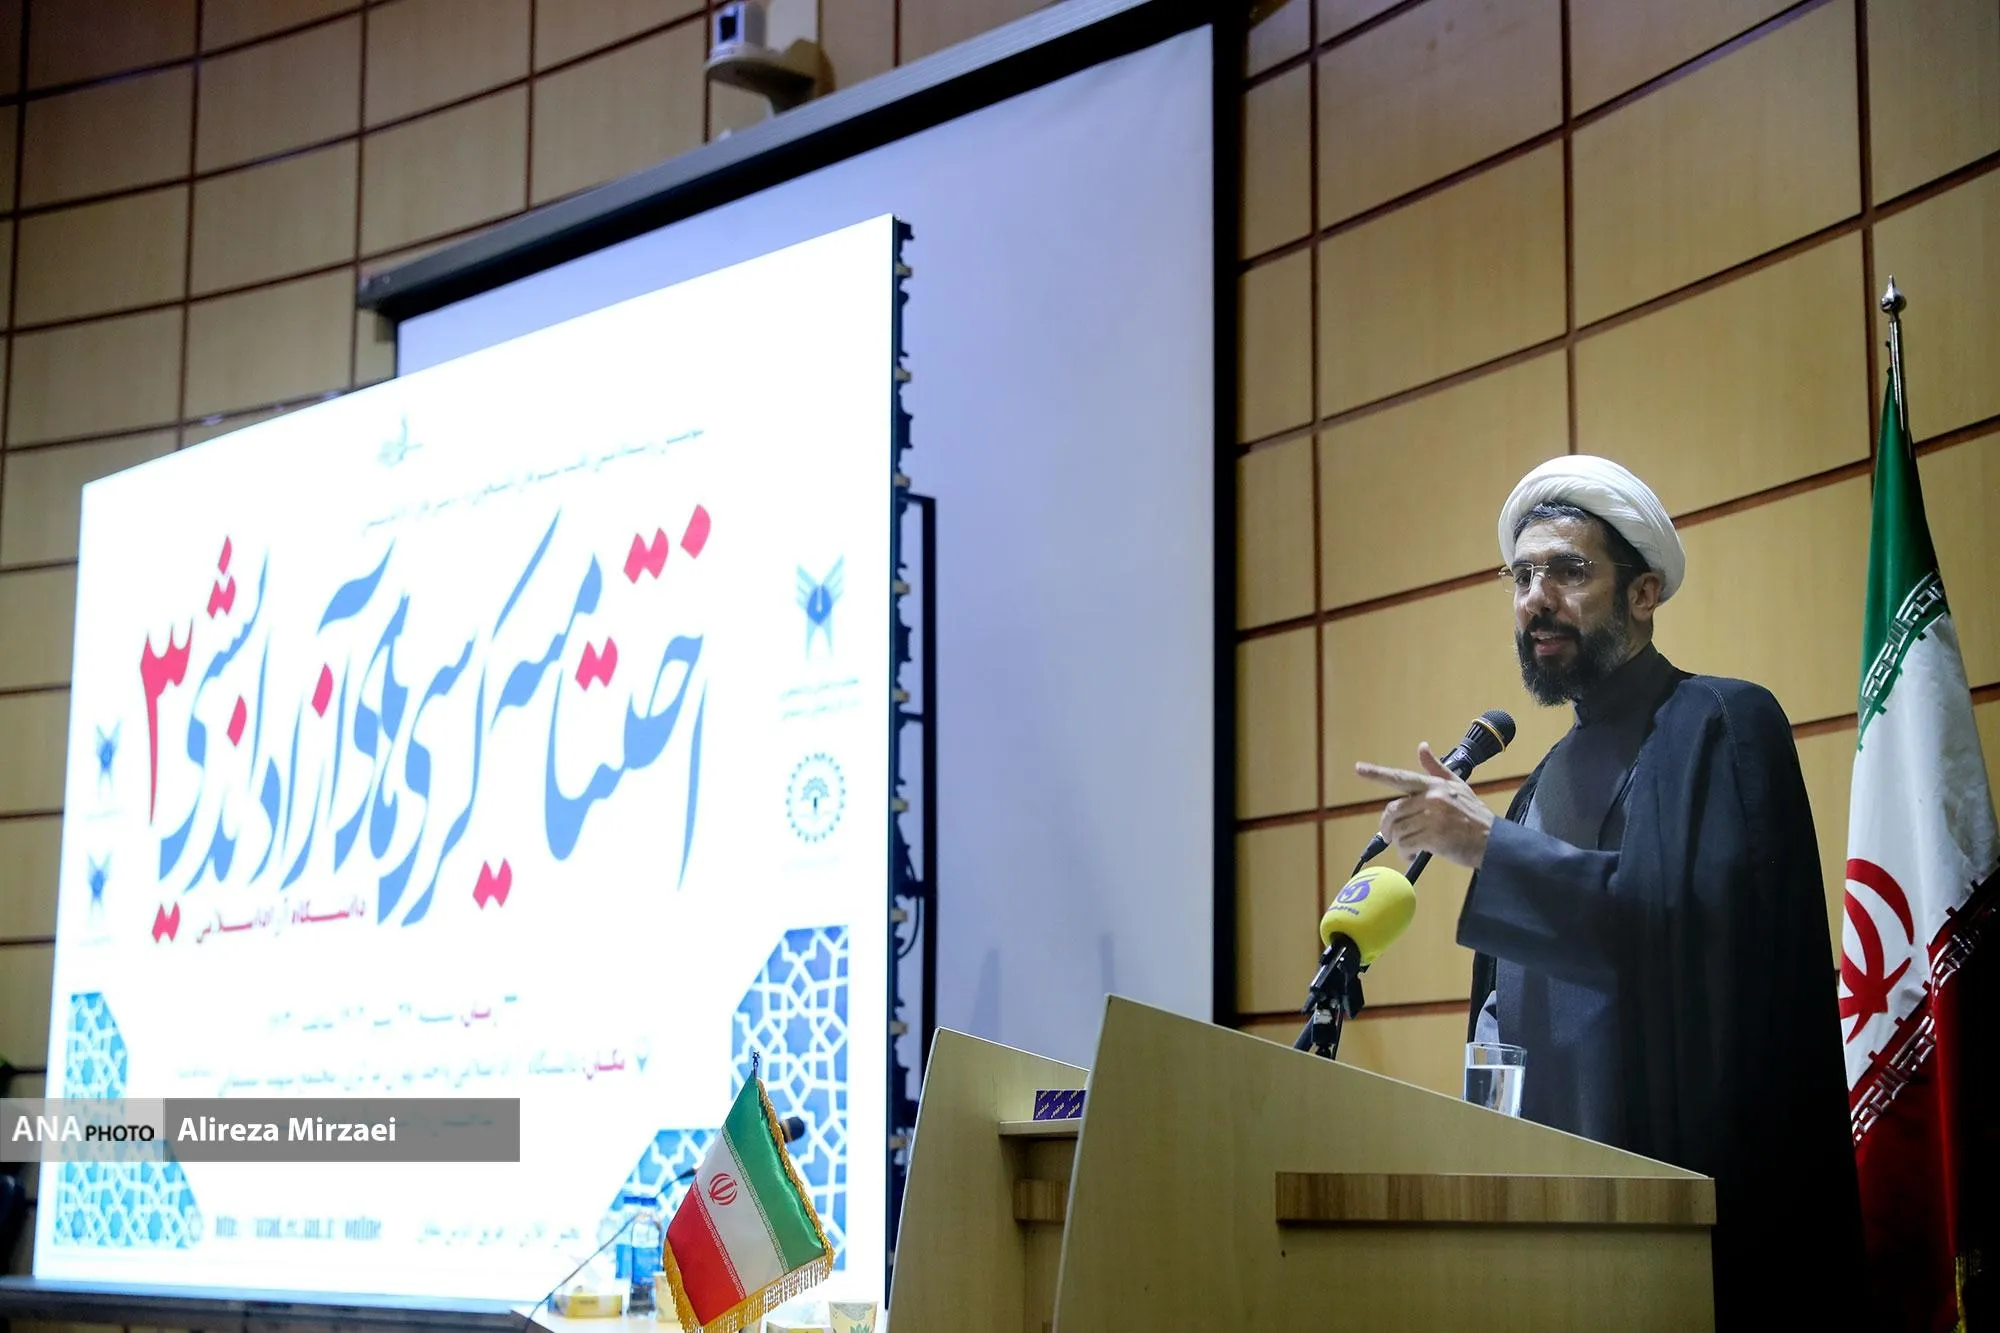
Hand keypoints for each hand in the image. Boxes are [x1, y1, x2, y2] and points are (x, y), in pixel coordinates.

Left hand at [1354, 742, 1494, 869]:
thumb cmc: (1474, 814)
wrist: (1493, 841)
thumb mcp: (1458, 786)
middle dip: (1386, 825)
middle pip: (1393, 810)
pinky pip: (1406, 845)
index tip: (1359, 768)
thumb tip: (1422, 746)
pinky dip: (1405, 853)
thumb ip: (1436, 768)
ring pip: (1398, 830)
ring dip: (1398, 842)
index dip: (1377, 773)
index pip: (1401, 777)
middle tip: (1389, 835)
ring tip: (1408, 847)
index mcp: (1434, 785)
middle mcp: (1431, 799)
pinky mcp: (1434, 837)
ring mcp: (1432, 818)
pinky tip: (1412, 855)